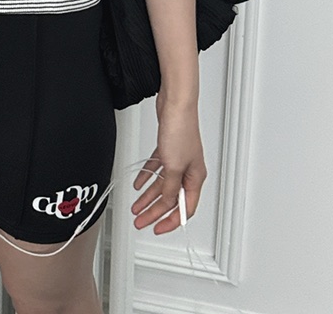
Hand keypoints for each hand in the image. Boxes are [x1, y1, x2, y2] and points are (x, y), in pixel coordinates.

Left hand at [130, 99, 205, 234]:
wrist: (175, 103)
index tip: (157, 229)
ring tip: (137, 206)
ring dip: (148, 196)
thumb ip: (170, 188)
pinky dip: (147, 177)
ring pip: (162, 184)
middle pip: (170, 198)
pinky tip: (139, 183)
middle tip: (141, 221)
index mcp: (195, 177)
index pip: (184, 208)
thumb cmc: (181, 129)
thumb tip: (167, 204)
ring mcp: (177, 159)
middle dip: (155, 212)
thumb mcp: (173, 166)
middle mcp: (188, 170)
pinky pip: (156, 169)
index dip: (170, 221)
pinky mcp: (167, 148)